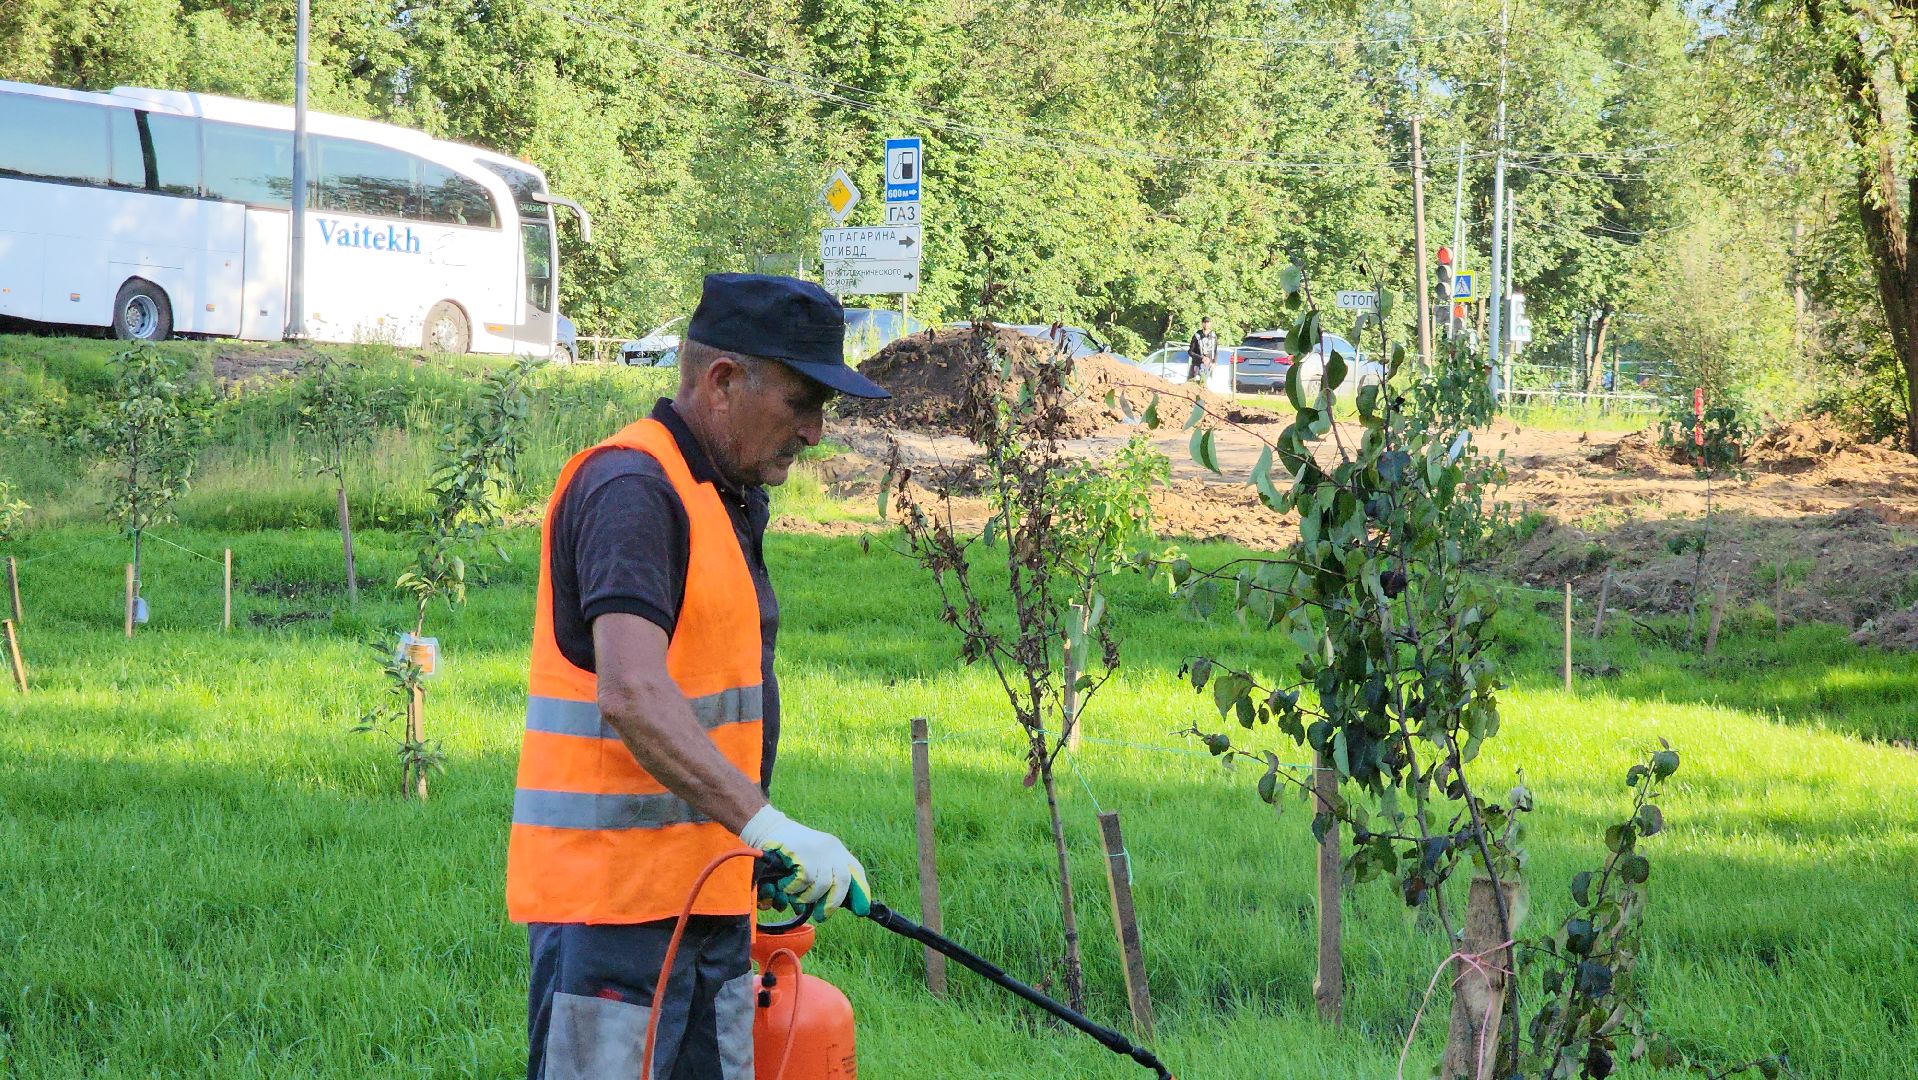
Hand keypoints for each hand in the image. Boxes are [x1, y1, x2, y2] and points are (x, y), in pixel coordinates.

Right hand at [740, 806, 869, 917]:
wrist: (767, 827)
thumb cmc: (789, 847)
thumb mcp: (812, 857)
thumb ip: (823, 876)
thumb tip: (827, 908)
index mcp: (836, 849)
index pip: (856, 870)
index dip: (860, 891)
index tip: (861, 910)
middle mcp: (832, 848)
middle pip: (843, 881)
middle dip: (833, 902)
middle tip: (822, 915)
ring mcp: (818, 850)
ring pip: (822, 885)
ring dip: (807, 896)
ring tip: (795, 895)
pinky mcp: (804, 853)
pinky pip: (804, 881)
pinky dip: (793, 888)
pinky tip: (785, 884)